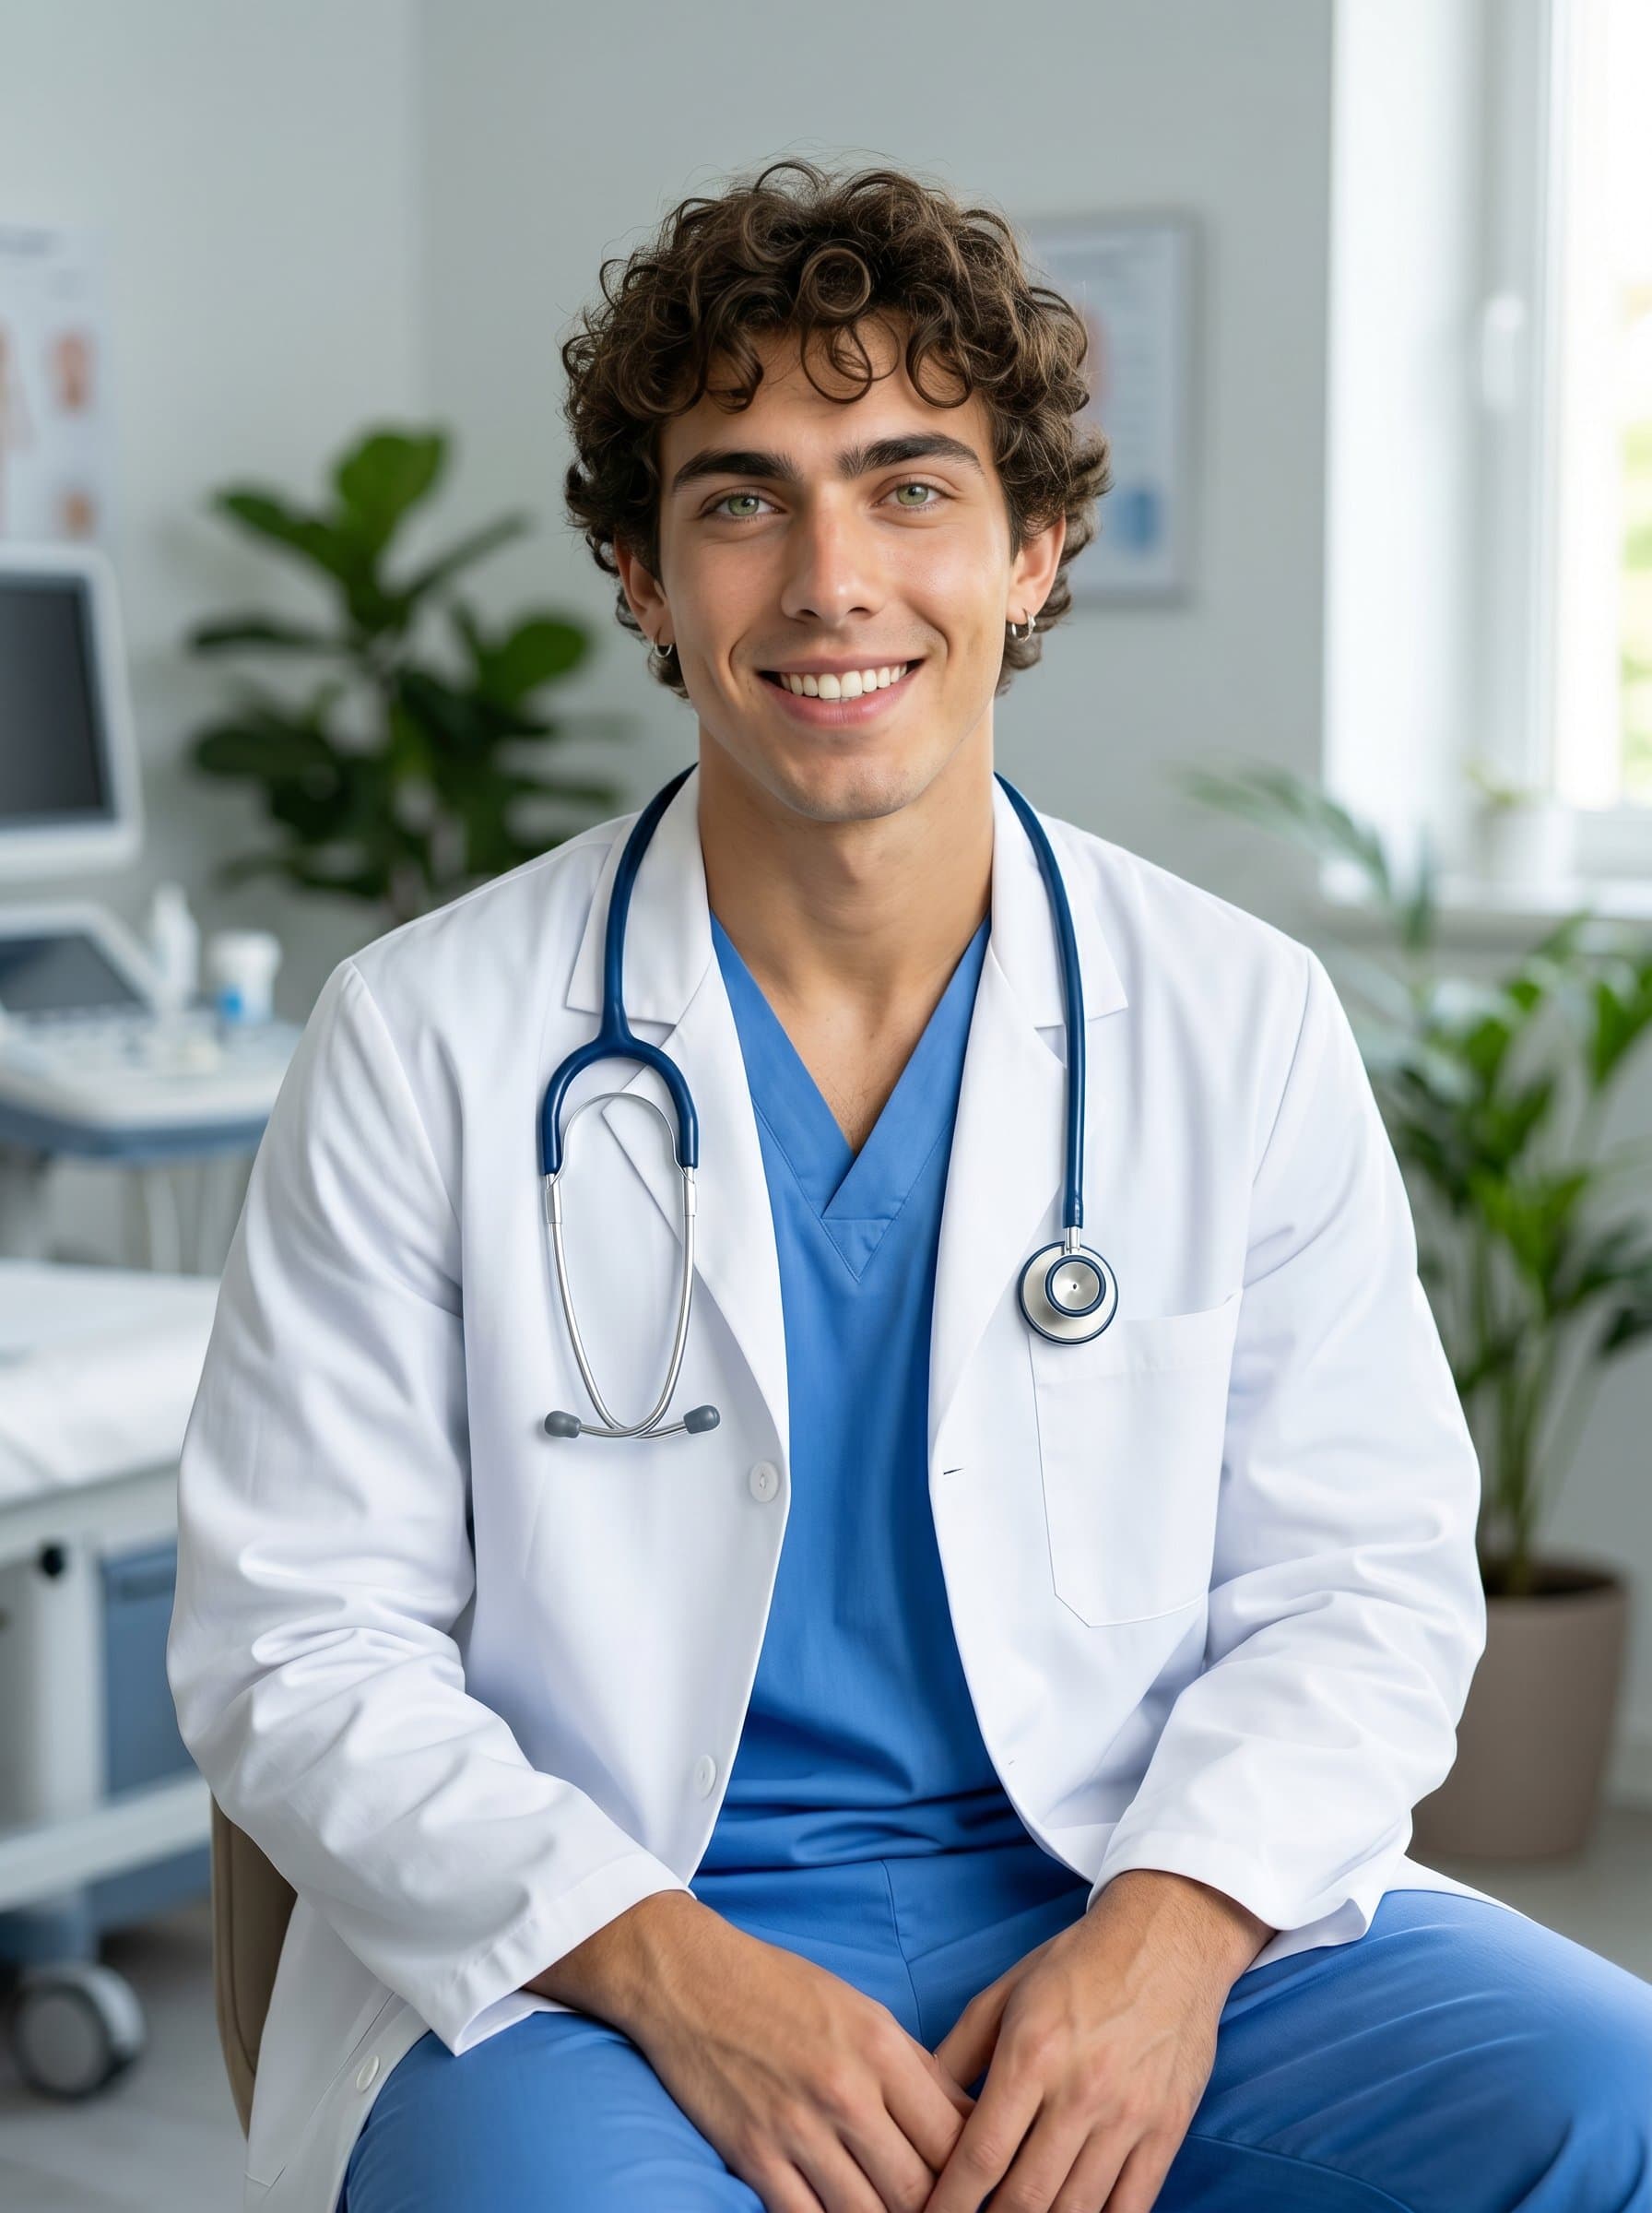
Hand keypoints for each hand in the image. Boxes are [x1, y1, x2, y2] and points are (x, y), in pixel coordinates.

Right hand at [618, 1899, 979, 2211]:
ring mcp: (797, 2129)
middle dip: (934, 2210)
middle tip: (935, 2210)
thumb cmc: (783, 1990)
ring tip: (888, 2210)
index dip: (971, 2174)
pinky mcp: (753, 2156)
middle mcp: (846, 2092)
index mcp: (882, 2049)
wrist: (691, 1978)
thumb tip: (968, 2122)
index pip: (953, 2138)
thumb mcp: (864, 2011)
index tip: (973, 2188)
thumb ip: (916, 2070)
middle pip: (918, 2190)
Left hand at [921, 1871, 1270, 2211]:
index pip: (980, 2154)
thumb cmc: (1079, 1962)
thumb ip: (959, 2052)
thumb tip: (916, 2106)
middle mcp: (1080, 2091)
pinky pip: (1132, 2206)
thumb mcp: (1006, 1992)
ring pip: (1077, 2210)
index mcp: (1031, 2053)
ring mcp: (1129, 2115)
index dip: (949, 2203)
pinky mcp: (1167, 2129)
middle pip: (1026, 2196)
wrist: (1169, 1937)